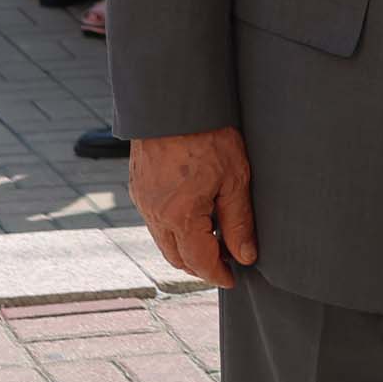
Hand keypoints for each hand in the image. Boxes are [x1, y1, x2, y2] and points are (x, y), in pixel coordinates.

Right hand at [130, 125, 258, 288]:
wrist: (173, 102)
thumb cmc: (208, 135)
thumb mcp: (235, 179)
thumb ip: (239, 222)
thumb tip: (245, 255)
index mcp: (180, 217)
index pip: (200, 262)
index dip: (218, 275)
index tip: (233, 279)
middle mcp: (155, 215)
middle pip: (177, 258)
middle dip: (200, 266)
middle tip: (225, 262)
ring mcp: (142, 201)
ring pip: (163, 241)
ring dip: (185, 248)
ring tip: (213, 240)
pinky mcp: (137, 187)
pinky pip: (154, 221)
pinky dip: (172, 228)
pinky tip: (193, 216)